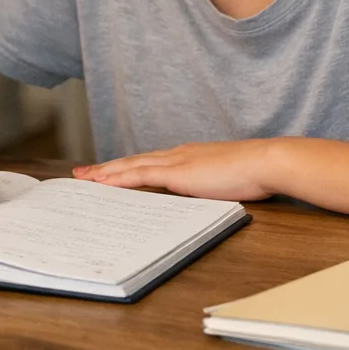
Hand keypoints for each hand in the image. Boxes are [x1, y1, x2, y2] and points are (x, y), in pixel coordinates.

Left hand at [73, 140, 277, 200]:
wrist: (266, 162)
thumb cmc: (255, 173)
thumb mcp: (225, 180)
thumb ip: (209, 185)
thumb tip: (204, 194)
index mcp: (188, 156)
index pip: (149, 162)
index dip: (126, 167)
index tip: (108, 171)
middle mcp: (177, 155)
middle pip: (132, 161)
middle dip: (106, 168)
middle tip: (81, 173)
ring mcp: (176, 162)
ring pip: (130, 166)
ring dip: (105, 173)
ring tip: (83, 178)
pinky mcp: (177, 173)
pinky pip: (140, 176)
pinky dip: (118, 180)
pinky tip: (102, 184)